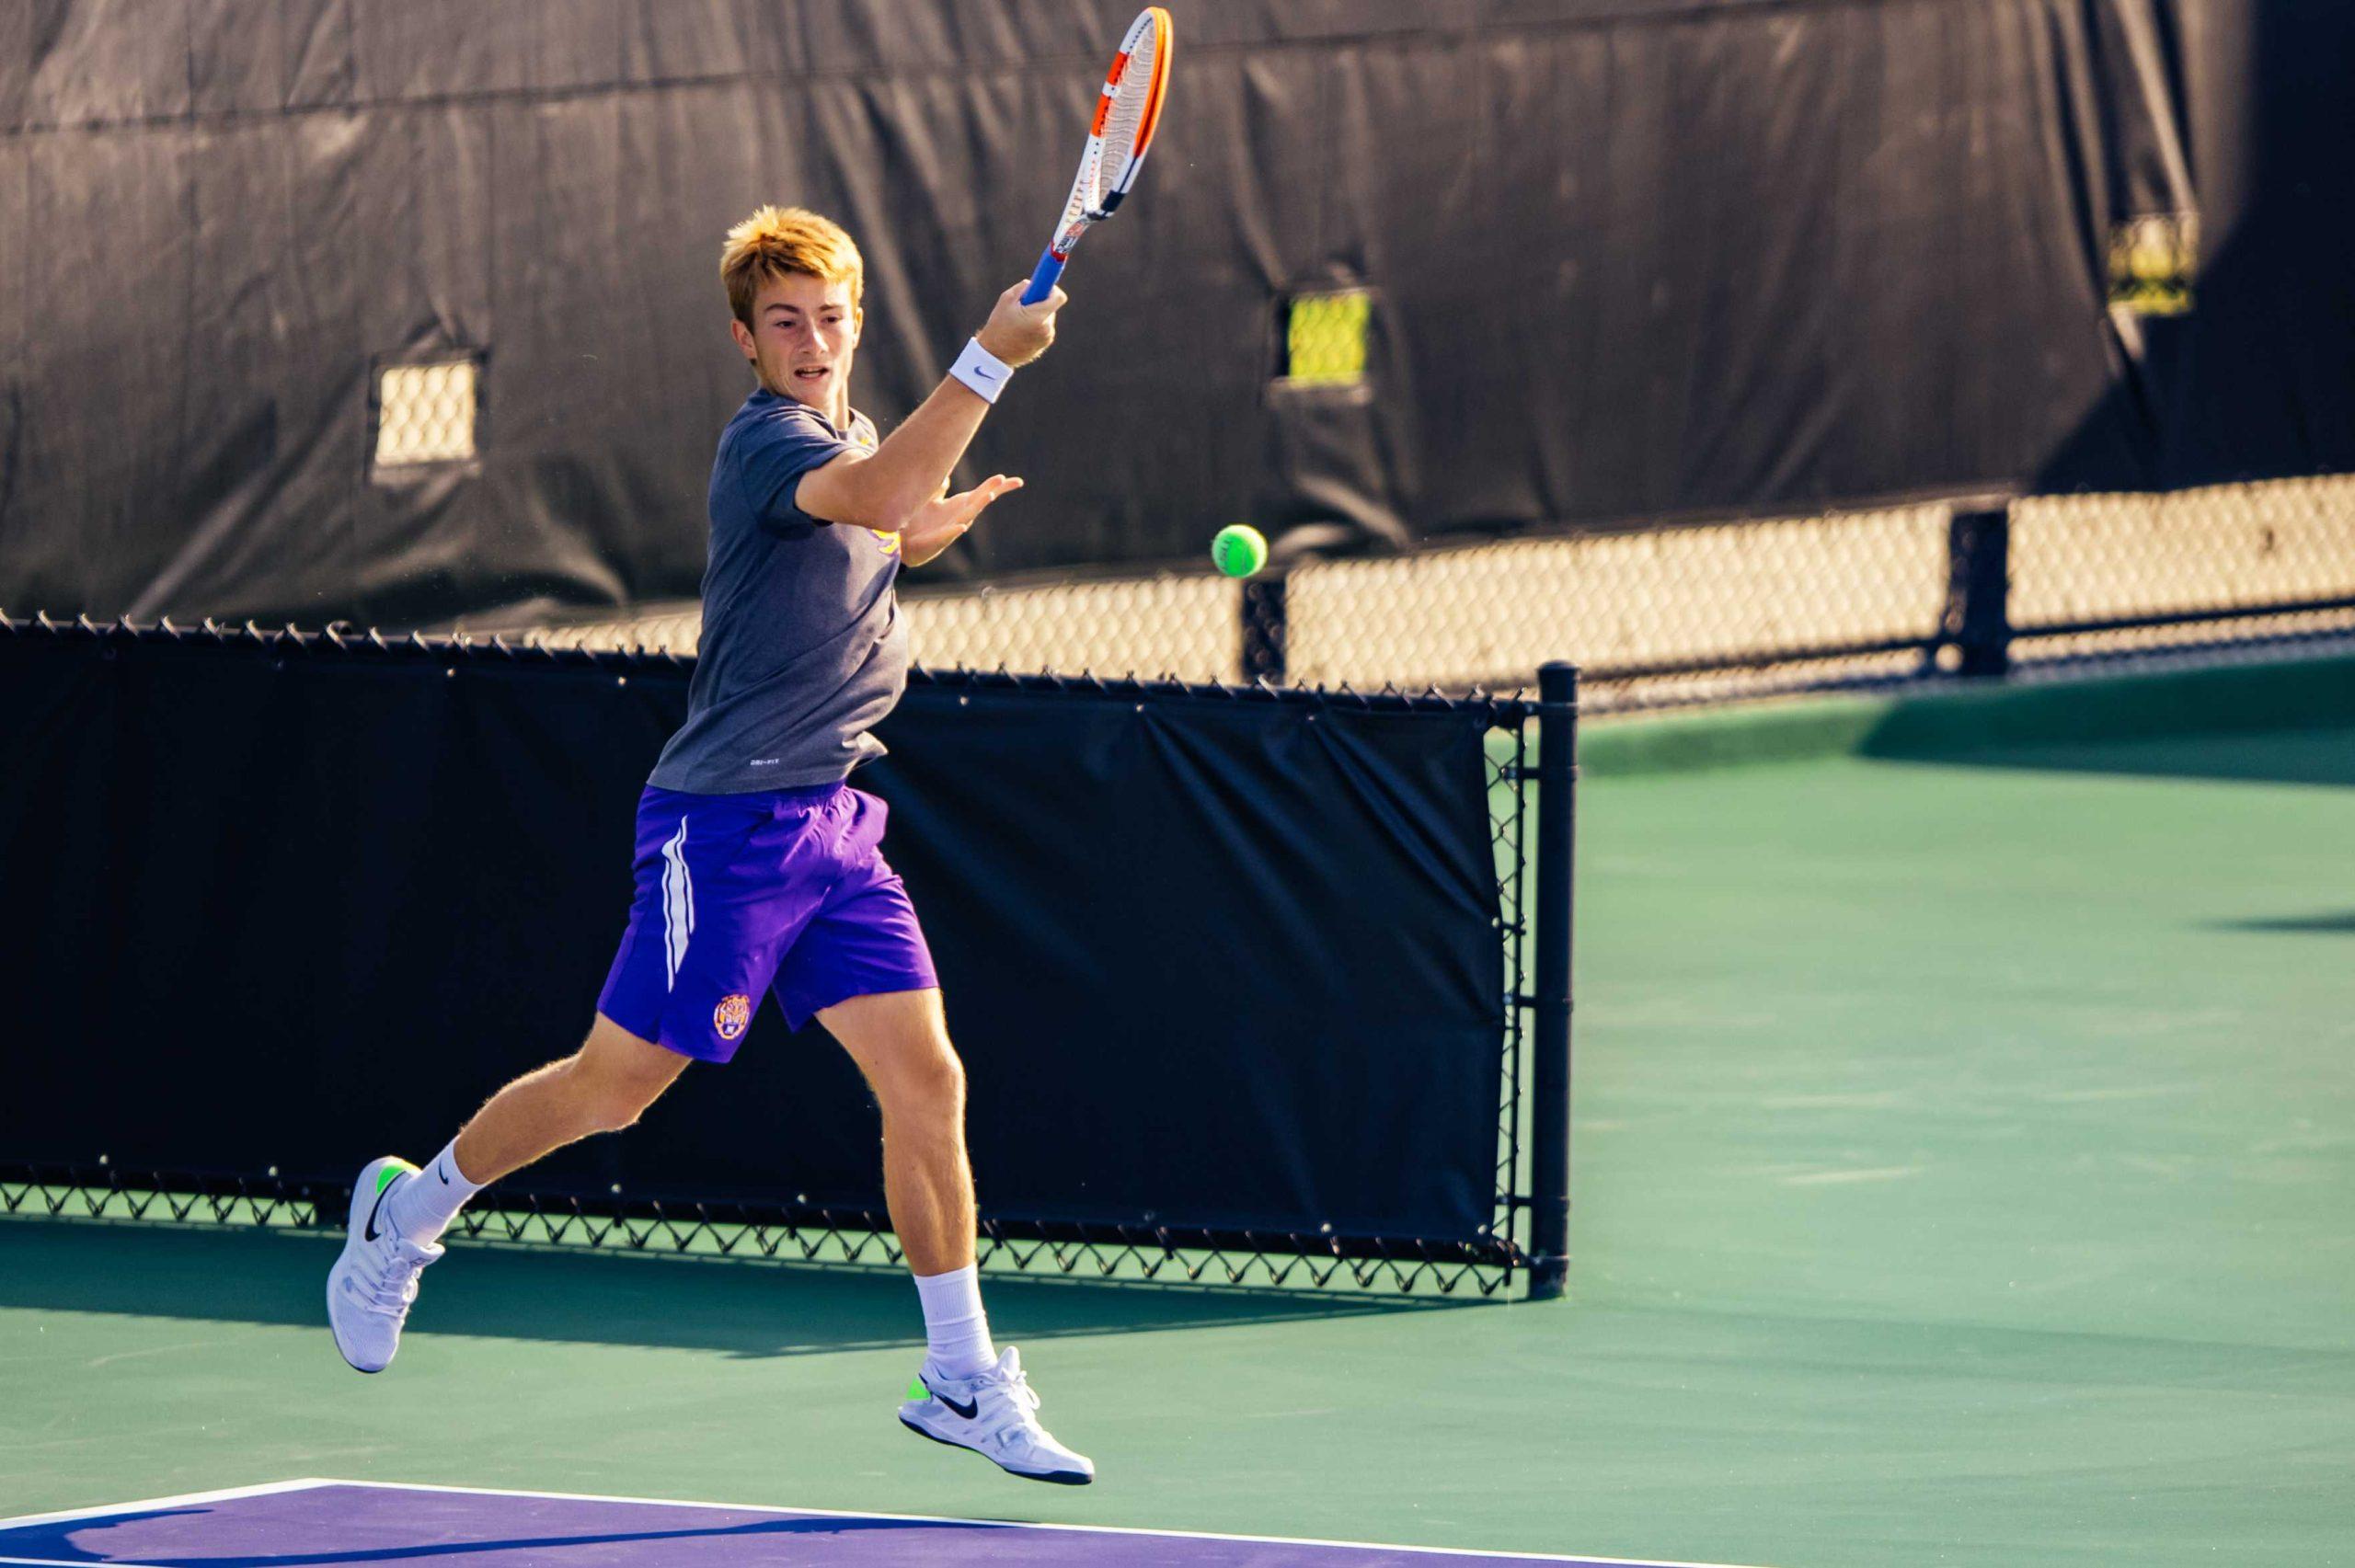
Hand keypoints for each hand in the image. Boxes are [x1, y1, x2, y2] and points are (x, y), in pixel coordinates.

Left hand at [901, 474, 1022, 566]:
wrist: (905, 543)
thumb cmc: (920, 522)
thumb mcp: (931, 500)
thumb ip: (940, 488)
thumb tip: (946, 476)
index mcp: (960, 506)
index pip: (983, 493)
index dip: (998, 487)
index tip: (1017, 481)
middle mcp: (959, 516)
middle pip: (979, 502)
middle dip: (990, 490)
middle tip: (1001, 480)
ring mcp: (950, 528)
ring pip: (967, 516)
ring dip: (978, 506)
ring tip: (989, 496)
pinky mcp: (936, 539)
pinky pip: (948, 534)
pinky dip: (955, 530)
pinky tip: (962, 526)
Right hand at [975, 281, 1063, 366]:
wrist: (995, 354)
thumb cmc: (998, 326)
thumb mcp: (1006, 300)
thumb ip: (1022, 288)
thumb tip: (1033, 284)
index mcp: (1038, 316)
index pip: (1059, 298)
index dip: (1053, 290)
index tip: (1043, 287)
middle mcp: (1046, 328)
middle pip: (1051, 307)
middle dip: (1040, 303)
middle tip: (1024, 305)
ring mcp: (1047, 338)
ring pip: (1047, 318)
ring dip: (1038, 315)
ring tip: (1019, 321)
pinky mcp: (1044, 344)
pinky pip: (1045, 329)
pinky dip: (1036, 325)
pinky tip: (1021, 331)